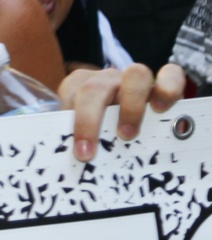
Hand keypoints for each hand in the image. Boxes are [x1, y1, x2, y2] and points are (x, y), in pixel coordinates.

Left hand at [56, 63, 186, 160]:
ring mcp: (136, 78)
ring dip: (129, 106)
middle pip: (94, 88)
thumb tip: (73, 164)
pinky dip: (167, 89)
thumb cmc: (109, 127)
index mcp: (83, 85)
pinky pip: (171, 74)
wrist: (145, 115)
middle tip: (88, 153)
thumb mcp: (92, 131)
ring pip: (134, 76)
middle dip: (88, 120)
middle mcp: (108, 79)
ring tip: (127, 135)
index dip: (69, 117)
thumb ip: (82, 139)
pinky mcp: (166, 82)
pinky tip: (160, 109)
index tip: (74, 148)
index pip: (70, 91)